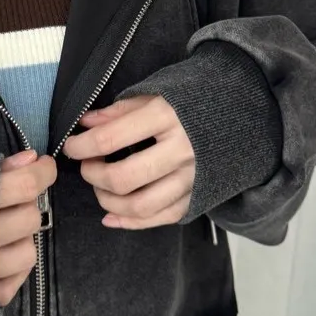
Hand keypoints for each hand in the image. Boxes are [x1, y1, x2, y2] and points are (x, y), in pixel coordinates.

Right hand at [0, 149, 56, 305]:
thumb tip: (33, 159)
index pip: (26, 186)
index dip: (43, 172)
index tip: (44, 167)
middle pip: (31, 218)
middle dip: (28, 205)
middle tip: (13, 200)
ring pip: (28, 253)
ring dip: (22, 239)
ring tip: (3, 231)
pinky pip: (13, 285)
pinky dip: (12, 270)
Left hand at [63, 95, 194, 229]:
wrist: (245, 111)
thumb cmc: (194, 99)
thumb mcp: (157, 92)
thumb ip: (120, 110)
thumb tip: (85, 124)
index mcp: (167, 116)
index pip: (110, 138)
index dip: (81, 145)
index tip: (71, 145)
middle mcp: (182, 150)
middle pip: (123, 178)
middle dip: (93, 175)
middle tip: (86, 167)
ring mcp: (192, 177)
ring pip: (141, 206)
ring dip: (108, 202)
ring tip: (99, 189)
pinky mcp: (199, 196)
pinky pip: (161, 218)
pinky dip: (131, 222)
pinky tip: (112, 216)